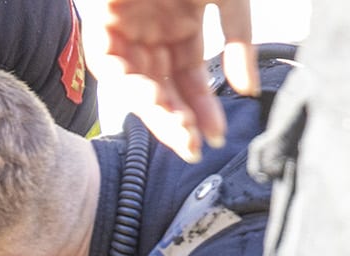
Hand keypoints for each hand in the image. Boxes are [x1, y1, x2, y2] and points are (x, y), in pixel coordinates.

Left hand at [90, 0, 256, 161]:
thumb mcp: (231, 0)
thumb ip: (240, 43)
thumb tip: (247, 91)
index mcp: (181, 31)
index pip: (189, 83)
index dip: (203, 111)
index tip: (216, 137)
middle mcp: (152, 38)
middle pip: (162, 92)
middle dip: (177, 122)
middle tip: (193, 147)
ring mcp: (127, 33)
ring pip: (135, 87)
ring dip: (156, 111)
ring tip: (179, 127)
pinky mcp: (101, 26)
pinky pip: (109, 65)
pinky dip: (128, 84)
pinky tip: (153, 97)